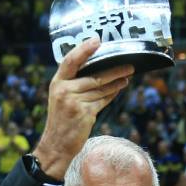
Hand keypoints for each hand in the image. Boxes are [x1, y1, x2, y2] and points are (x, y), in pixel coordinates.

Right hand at [34, 38, 133, 179]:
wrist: (56, 145)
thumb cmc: (61, 121)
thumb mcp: (60, 98)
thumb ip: (73, 85)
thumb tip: (97, 72)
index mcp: (57, 83)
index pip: (70, 60)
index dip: (83, 49)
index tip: (97, 40)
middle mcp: (64, 90)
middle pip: (94, 76)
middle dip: (114, 70)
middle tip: (129, 65)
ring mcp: (74, 102)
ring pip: (101, 89)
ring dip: (116, 83)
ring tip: (127, 77)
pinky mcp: (85, 113)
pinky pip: (102, 101)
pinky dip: (111, 95)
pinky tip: (118, 90)